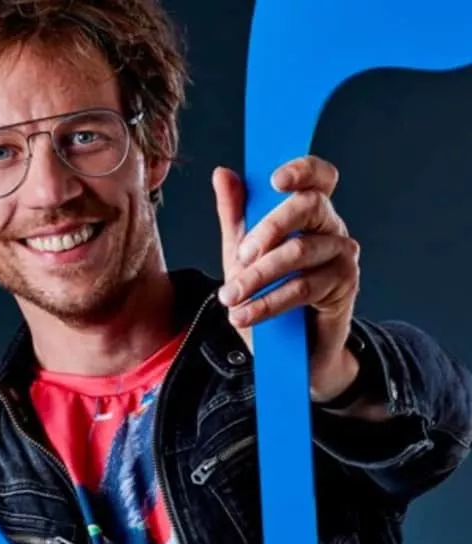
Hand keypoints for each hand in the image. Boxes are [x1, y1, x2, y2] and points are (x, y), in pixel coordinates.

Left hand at [212, 155, 360, 402]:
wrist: (288, 349)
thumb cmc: (266, 292)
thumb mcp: (241, 252)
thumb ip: (234, 214)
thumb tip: (222, 173)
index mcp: (308, 210)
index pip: (317, 176)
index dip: (302, 170)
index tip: (274, 180)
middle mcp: (331, 226)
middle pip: (308, 206)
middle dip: (269, 228)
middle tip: (240, 256)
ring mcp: (342, 254)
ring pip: (300, 251)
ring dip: (258, 276)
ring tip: (230, 297)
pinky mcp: (345, 285)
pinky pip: (303, 287)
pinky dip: (267, 303)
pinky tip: (244, 315)